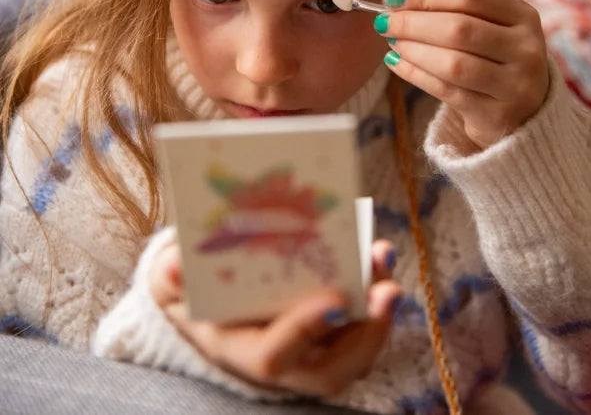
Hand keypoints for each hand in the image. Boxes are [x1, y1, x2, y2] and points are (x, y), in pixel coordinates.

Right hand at [149, 239, 400, 396]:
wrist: (206, 302)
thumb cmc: (191, 292)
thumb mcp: (173, 283)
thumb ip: (172, 275)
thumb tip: (177, 264)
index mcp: (243, 353)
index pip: (277, 357)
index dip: (305, 331)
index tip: (335, 302)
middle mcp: (285, 363)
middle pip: (334, 367)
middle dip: (367, 333)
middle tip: (388, 290)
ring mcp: (312, 351)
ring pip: (356, 348)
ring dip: (379, 308)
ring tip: (385, 258)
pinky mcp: (330, 331)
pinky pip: (361, 323)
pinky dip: (374, 290)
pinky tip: (379, 252)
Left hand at [377, 0, 549, 148]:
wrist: (525, 112)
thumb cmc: (493, 57)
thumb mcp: (485, 26)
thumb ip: (446, 8)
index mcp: (523, 15)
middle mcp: (526, 48)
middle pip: (460, 28)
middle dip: (414, 23)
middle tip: (384, 22)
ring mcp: (515, 85)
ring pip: (453, 63)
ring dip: (414, 51)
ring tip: (393, 43)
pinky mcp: (497, 116)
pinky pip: (447, 92)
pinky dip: (415, 75)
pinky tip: (396, 63)